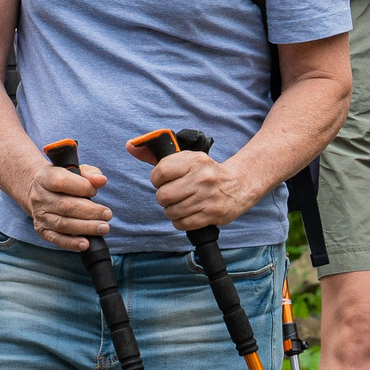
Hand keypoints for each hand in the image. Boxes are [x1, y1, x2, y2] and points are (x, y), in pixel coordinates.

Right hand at [27, 155, 112, 250]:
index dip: (82, 187)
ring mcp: (40, 215)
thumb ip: (90, 173)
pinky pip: (56, 239)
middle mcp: (39, 197)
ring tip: (103, 228)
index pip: (62, 182)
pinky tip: (86, 243)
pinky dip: (71, 243)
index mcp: (45, 178)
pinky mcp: (42, 230)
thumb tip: (101, 180)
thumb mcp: (75, 170)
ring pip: (63, 224)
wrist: (40, 191)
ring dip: (85, 227)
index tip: (94, 191)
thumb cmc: (63, 179)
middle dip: (89, 211)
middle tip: (107, 214)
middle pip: (65, 206)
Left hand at [127, 138, 254, 234]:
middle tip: (173, 194)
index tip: (164, 180)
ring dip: (172, 210)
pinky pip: (182, 223)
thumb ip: (155, 155)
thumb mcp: (186, 158)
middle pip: (163, 195)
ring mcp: (207, 197)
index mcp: (194, 160)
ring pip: (171, 211)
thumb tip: (129, 146)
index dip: (157, 179)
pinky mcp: (212, 214)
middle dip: (164, 197)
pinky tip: (187, 212)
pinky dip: (180, 220)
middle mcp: (201, 178)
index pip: (160, 172)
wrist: (240, 184)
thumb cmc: (206, 171)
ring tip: (181, 203)